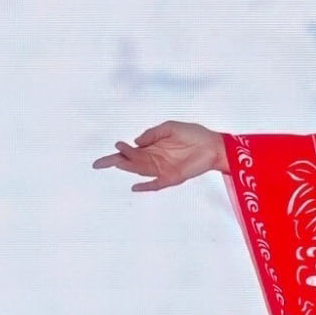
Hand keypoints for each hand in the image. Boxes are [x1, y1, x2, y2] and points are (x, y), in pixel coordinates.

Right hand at [93, 120, 226, 192]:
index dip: (121, 150)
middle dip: (116, 161)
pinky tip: (135, 187)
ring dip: (128, 167)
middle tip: (101, 162)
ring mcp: (162, 169)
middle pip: (130, 162)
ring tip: (117, 162)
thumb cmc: (193, 134)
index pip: (131, 151)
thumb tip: (136, 141)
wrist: (213, 145)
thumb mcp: (170, 127)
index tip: (116, 145)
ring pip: (139, 170)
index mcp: (152, 147)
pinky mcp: (172, 178)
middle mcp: (154, 159)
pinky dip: (146, 187)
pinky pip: (156, 185)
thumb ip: (152, 133)